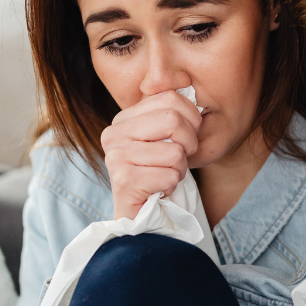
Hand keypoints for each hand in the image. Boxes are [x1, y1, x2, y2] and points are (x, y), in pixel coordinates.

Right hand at [101, 90, 202, 219]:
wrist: (144, 216)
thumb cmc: (160, 173)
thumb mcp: (166, 138)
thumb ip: (173, 113)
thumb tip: (191, 88)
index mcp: (124, 118)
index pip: (170, 98)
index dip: (191, 118)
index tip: (187, 137)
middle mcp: (114, 133)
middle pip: (173, 120)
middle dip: (189, 143)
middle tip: (180, 158)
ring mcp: (116, 157)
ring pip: (175, 151)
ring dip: (180, 168)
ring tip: (165, 175)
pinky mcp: (124, 181)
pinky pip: (170, 175)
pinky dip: (173, 185)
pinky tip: (158, 189)